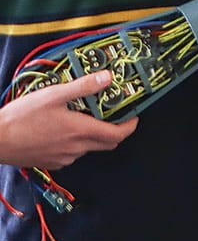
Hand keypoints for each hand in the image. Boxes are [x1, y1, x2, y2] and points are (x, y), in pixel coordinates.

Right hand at [0, 72, 136, 169]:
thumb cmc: (21, 118)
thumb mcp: (53, 95)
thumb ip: (82, 87)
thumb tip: (107, 78)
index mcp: (81, 131)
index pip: (118, 134)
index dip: (130, 126)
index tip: (133, 116)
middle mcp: (77, 148)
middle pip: (107, 143)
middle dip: (115, 130)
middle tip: (110, 116)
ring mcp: (65, 158)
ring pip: (89, 148)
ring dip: (92, 135)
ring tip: (79, 118)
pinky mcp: (52, 163)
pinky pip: (72, 154)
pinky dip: (74, 143)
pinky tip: (60, 131)